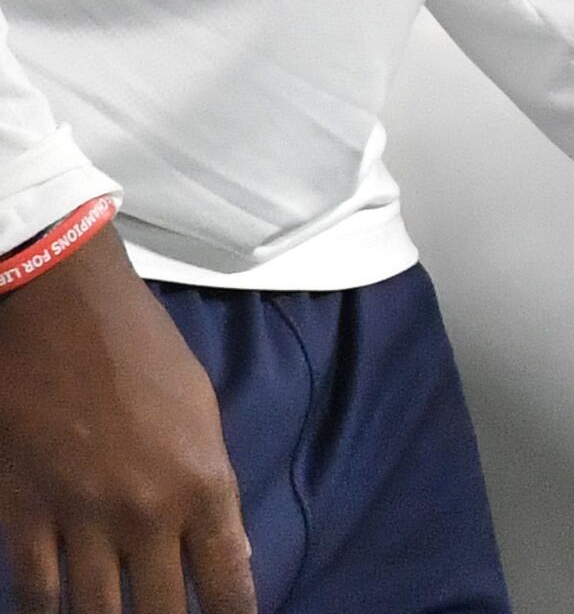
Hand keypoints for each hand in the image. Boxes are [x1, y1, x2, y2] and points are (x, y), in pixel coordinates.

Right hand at [0, 227, 256, 613]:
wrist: (62, 309)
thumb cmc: (142, 351)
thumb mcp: (200, 412)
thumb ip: (210, 487)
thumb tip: (231, 548)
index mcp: (204, 483)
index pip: (228, 579)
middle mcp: (148, 513)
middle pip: (160, 613)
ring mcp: (81, 519)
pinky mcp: (24, 515)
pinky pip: (34, 591)